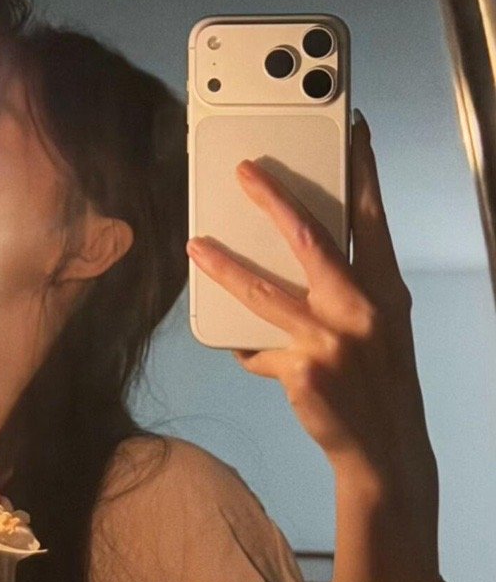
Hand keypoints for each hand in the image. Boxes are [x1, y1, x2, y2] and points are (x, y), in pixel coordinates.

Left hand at [188, 118, 446, 581]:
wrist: (384, 453)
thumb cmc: (379, 384)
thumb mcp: (381, 329)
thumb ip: (348, 291)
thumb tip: (299, 260)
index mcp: (386, 290)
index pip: (372, 218)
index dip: (362, 170)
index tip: (352, 128)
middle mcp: (361, 310)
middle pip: (311, 239)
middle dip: (275, 199)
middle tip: (245, 170)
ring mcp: (330, 342)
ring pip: (265, 291)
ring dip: (226, 266)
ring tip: (195, 246)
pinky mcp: (302, 373)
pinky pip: (258, 350)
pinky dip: (244, 346)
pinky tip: (232, 343)